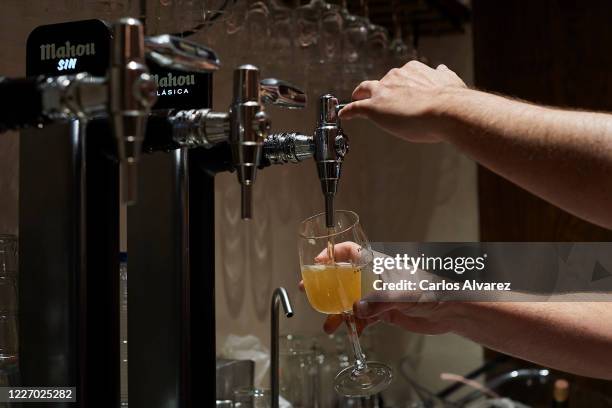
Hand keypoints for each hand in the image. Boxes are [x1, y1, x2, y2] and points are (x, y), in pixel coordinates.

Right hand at [299, 241, 455, 335]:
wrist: (450, 310)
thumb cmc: (431, 290)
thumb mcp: (401, 294)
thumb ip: (377, 302)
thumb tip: (356, 310)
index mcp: (377, 263)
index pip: (349, 251)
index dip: (332, 254)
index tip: (317, 263)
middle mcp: (375, 277)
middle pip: (344, 278)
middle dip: (326, 287)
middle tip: (310, 293)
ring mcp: (378, 294)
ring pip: (351, 301)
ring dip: (339, 312)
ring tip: (329, 325)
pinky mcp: (384, 311)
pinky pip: (362, 317)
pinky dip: (355, 325)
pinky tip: (352, 333)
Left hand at [339, 60, 466, 142]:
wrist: (445, 110)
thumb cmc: (450, 100)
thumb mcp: (450, 80)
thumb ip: (443, 75)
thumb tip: (442, 69)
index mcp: (413, 70)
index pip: (400, 76)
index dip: (396, 85)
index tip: (396, 90)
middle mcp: (395, 76)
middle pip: (380, 82)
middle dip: (377, 90)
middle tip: (374, 97)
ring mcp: (382, 92)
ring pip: (364, 91)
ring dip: (359, 96)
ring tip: (354, 101)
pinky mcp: (373, 107)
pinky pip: (355, 108)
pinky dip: (348, 111)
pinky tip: (344, 115)